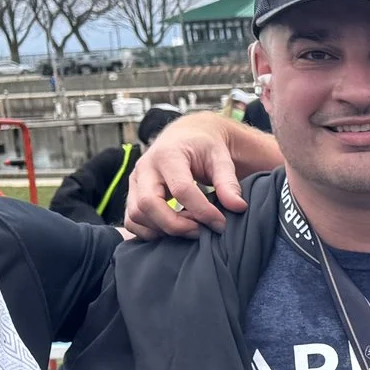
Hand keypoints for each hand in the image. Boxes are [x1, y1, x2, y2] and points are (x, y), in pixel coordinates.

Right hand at [124, 114, 250, 236]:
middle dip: (176, 225)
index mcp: (168, 154)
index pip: (181, 189)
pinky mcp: (132, 194)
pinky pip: (131, 221)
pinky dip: (149, 232)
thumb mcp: (220, 158)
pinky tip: (172, 230)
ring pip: (136, 215)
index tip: (220, 223)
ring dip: (163, 230)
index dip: (202, 211)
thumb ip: (228, 182)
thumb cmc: (204, 147)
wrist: (184, 137)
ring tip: (190, 228)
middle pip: (149, 204)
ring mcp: (135, 182)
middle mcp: (145, 167)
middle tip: (200, 231)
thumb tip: (238, 207)